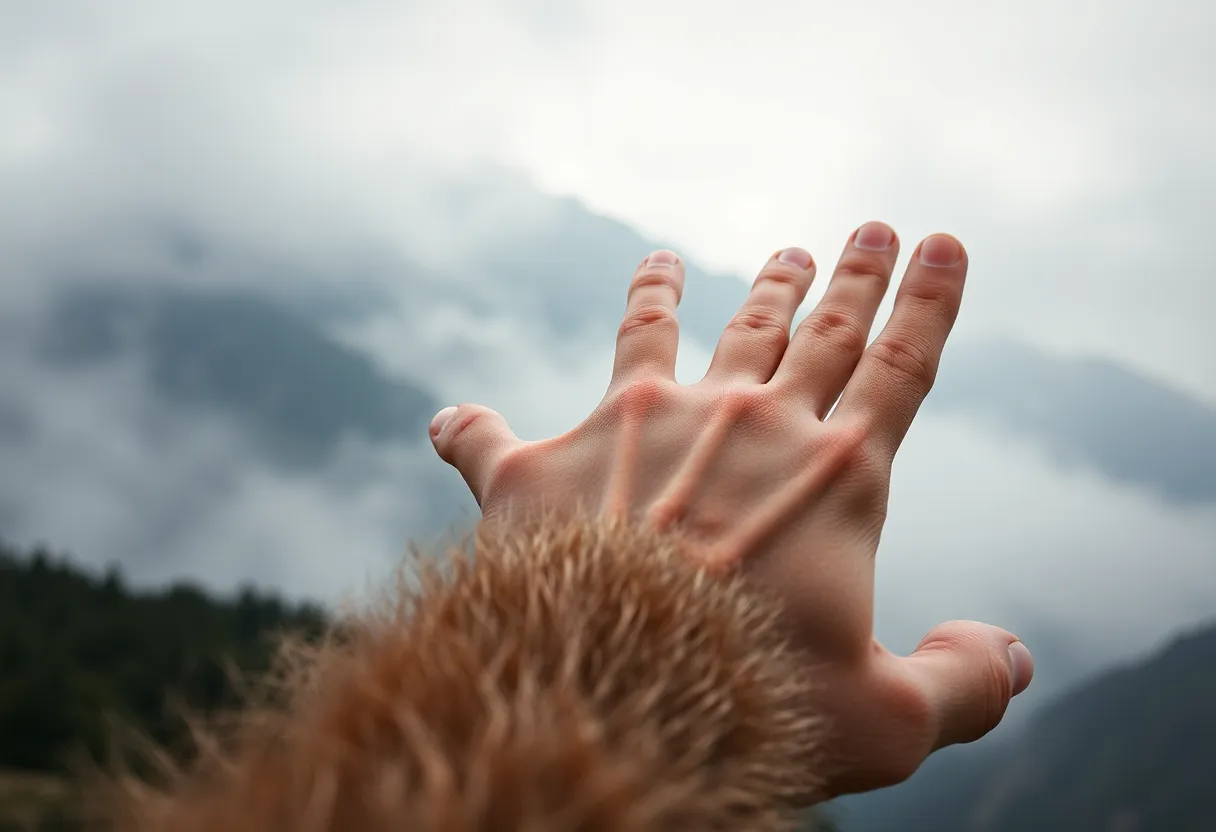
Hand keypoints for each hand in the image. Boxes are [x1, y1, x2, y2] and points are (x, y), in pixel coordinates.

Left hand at [427, 223, 1032, 796]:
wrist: (617, 696)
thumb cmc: (760, 708)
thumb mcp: (887, 723)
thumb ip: (961, 686)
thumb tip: (1012, 659)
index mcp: (834, 476)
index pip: (902, 366)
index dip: (929, 301)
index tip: (943, 245)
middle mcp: (748, 426)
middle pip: (818, 330)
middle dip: (850, 277)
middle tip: (868, 231)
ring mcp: (649, 426)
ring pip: (707, 331)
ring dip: (746, 292)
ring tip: (776, 258)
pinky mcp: (552, 460)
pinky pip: (507, 426)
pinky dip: (483, 420)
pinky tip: (458, 416)